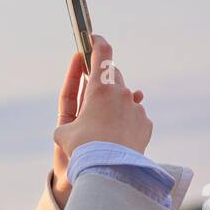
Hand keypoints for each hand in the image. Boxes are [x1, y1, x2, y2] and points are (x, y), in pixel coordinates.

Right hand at [52, 35, 149, 201]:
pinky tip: (116, 138)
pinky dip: (126, 122)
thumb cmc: (83, 149)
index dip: (96, 42)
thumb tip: (77, 122)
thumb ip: (69, 120)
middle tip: (93, 90)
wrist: (109, 172)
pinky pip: (134, 117)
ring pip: (125, 98)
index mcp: (100, 88)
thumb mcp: (63, 133)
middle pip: (114, 76)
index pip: (102, 53)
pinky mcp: (145, 124)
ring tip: (103, 125)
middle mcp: (122, 93)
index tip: (93, 37)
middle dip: (103, 82)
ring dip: (115, 105)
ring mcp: (136, 108)